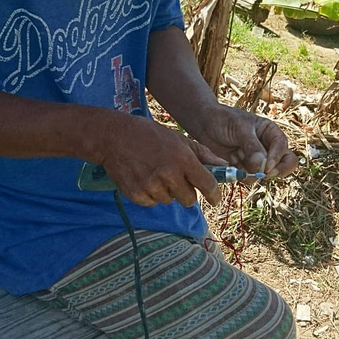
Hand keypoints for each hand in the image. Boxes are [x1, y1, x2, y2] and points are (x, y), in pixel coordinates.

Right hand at [99, 115, 225, 207]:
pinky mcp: (136, 194)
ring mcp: (151, 186)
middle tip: (176, 179)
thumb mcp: (179, 139)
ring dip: (167, 192)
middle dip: (187, 192)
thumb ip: (203, 154)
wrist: (114, 136)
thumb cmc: (150, 135)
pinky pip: (152, 203)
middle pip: (189, 200)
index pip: (207, 184)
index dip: (214, 195)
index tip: (215, 199)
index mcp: (182, 159)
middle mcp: (168, 174)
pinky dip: (151, 195)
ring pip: (170, 201)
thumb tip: (225, 165)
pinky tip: (144, 178)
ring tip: (156, 173)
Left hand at [195, 104, 297, 177]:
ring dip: (252, 171)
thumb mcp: (239, 128)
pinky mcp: (244, 169)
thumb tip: (263, 167)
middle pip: (285, 163)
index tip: (267, 167)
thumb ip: (252, 147)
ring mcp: (256, 159)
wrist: (203, 124)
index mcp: (270, 132)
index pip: (282, 147)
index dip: (277, 158)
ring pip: (265, 174)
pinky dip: (240, 174)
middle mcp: (267, 147)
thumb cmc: (223, 120)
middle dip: (278, 171)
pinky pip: (249, 178)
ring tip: (235, 158)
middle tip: (265, 175)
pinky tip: (229, 162)